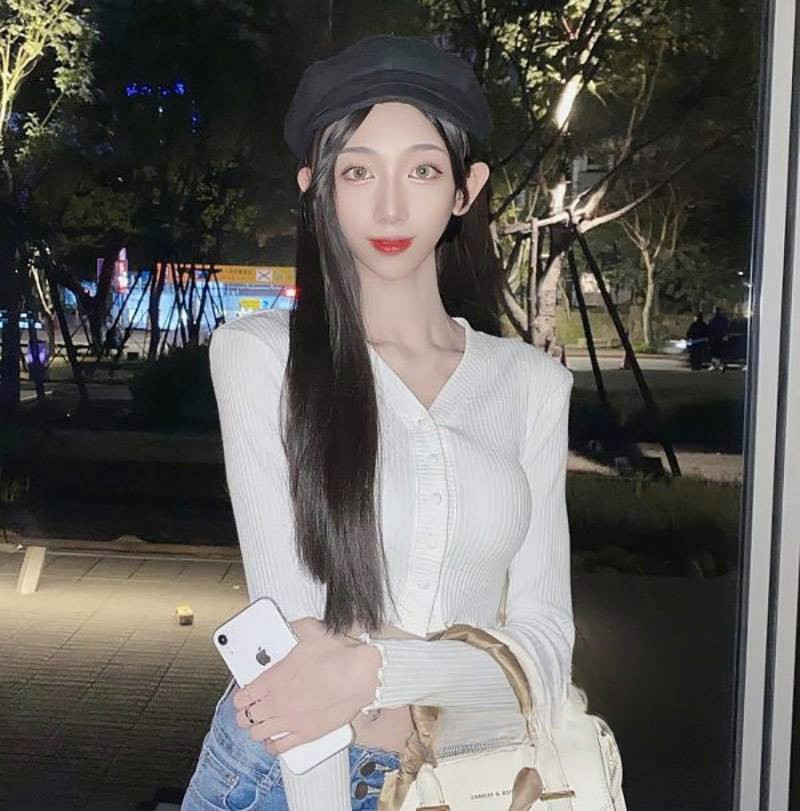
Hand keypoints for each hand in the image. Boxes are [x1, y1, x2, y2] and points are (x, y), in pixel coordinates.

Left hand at [232, 617, 381, 755]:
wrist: (360, 675)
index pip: (242, 696)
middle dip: (245, 713)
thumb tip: (286, 624)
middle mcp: (276, 703)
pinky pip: (279, 748)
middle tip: (251, 709)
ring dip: (256, 728)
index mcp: (273, 679)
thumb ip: (291, 628)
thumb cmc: (337, 653)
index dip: (240, 696)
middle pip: (245, 717)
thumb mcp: (309, 630)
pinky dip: (272, 746)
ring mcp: (290, 721)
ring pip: (258, 734)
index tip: (244, 694)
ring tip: (261, 723)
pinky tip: (273, 741)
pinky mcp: (306, 734)